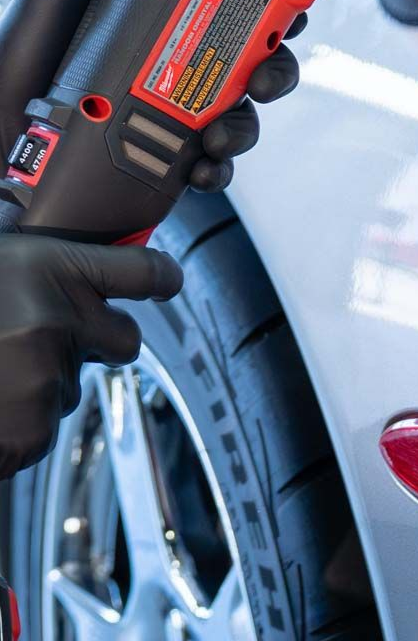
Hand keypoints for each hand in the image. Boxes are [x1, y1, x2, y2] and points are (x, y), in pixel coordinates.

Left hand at [0, 0, 303, 203]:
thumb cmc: (8, 76)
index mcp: (155, 22)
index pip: (227, 3)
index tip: (288, 1)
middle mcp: (171, 68)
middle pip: (251, 61)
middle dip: (275, 68)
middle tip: (263, 75)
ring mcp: (171, 119)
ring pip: (241, 117)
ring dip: (248, 125)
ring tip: (221, 134)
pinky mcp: (164, 167)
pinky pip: (213, 170)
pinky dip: (220, 172)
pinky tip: (202, 169)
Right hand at [0, 235, 182, 477]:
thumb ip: (16, 244)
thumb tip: (27, 222)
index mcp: (52, 268)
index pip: (143, 271)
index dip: (161, 277)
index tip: (166, 282)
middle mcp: (62, 321)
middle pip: (126, 338)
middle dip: (102, 340)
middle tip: (54, 338)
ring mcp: (49, 379)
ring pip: (73, 387)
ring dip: (44, 383)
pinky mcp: (31, 430)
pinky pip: (42, 429)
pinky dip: (18, 424)